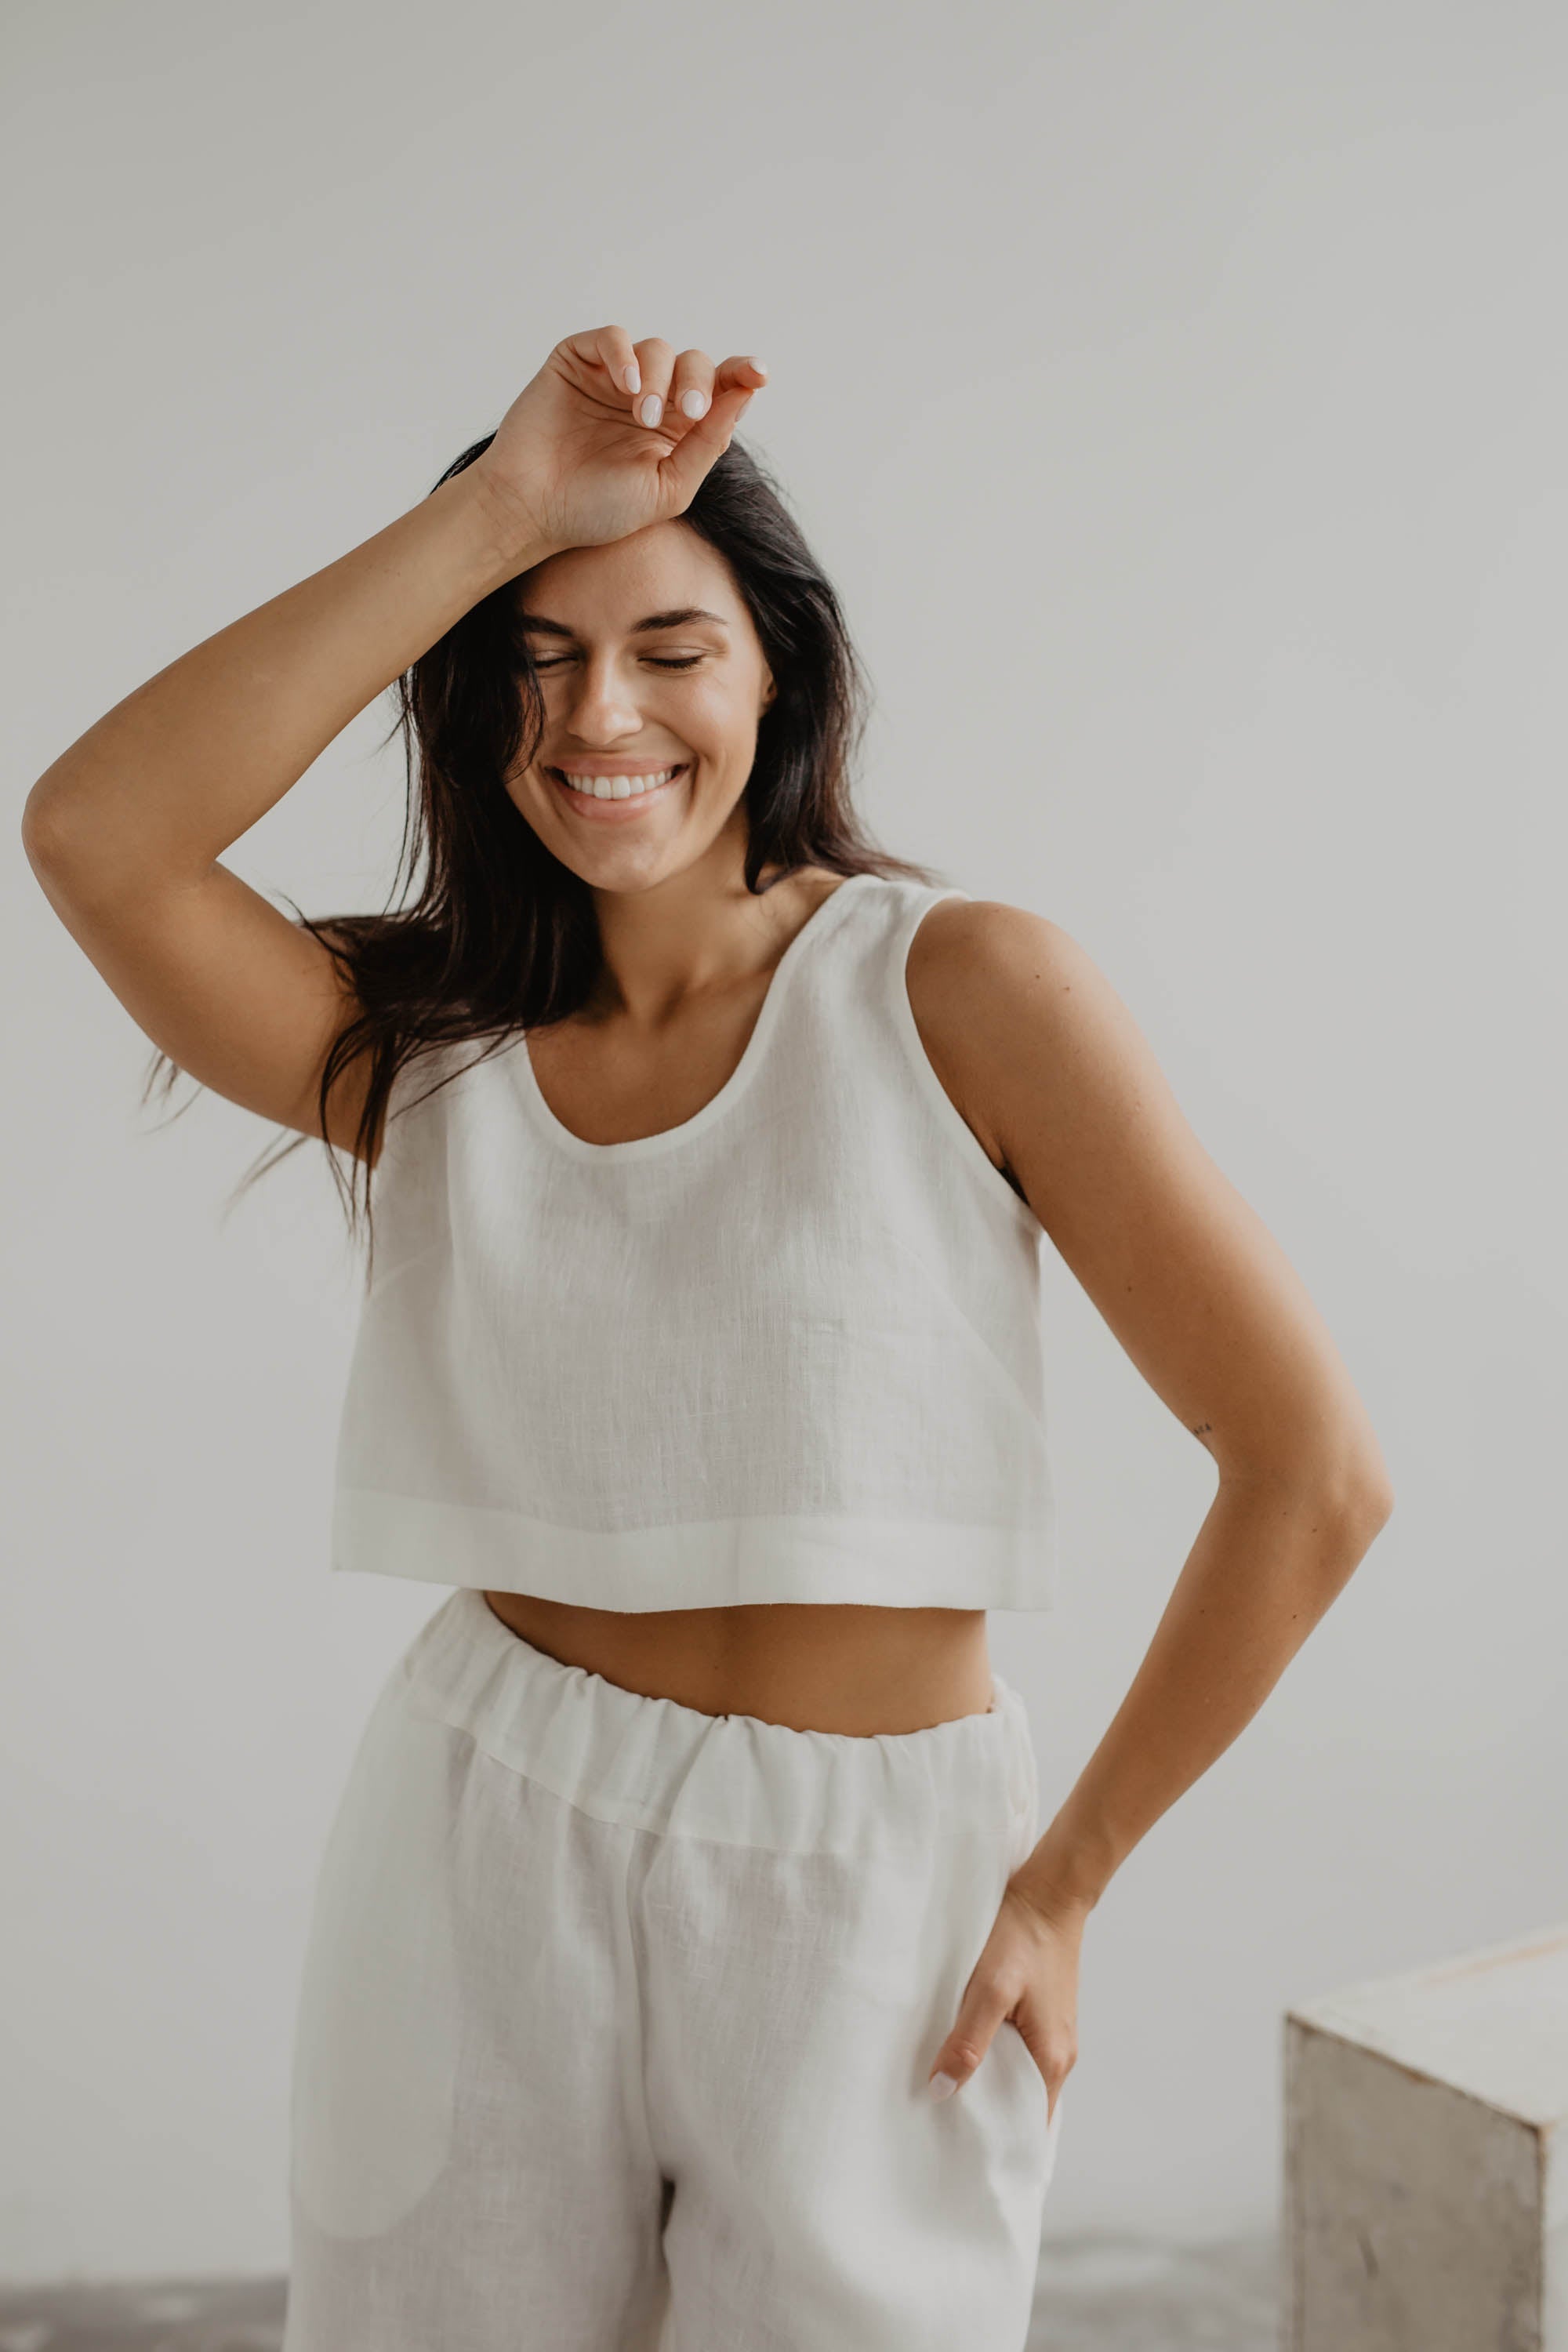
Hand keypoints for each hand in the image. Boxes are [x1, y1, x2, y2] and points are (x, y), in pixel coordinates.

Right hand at [467, 325, 768, 563]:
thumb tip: (743, 396)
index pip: (718, 390)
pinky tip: (626, 385)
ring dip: (658, 378)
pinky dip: (624, 354)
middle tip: (689, 412)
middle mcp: (649, 397)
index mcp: (676, 428)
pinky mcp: (577, 361)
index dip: (741, 375)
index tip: (759, 374)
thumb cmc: (597, 509)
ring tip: (642, 416)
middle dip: (698, 382)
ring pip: (656, 349)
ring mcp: (613, 377)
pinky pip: (611, 338)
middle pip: (693, 363)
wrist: (533, 511)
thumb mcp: (668, 488)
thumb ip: (707, 445)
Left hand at [927, 1873, 1084, 2125]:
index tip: (959, 2152)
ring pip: (1017, 2077)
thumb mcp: (989, 1989)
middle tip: (939, 2127)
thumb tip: (941, 2092)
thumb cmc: (1022, 1937)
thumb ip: (967, 2042)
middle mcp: (1059, 2056)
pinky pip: (1017, 2052)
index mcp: (1052, 2061)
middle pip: (1021, 2106)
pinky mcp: (1043, 2016)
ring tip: (944, 2093)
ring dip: (986, 2085)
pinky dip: (993, 2059)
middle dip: (985, 2118)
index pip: (1027, 2127)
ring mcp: (1053, 2035)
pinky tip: (964, 2051)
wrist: (1049, 1891)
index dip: (995, 2142)